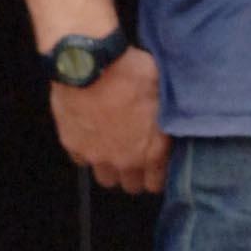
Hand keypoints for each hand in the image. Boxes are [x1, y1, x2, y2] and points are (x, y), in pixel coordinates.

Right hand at [48, 47, 169, 192]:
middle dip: (135, 174)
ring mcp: (97, 156)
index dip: (157, 175)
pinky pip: (82, 160)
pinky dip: (87, 151)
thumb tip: (176, 114)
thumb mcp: (163, 90)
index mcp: (153, 150)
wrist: (90, 65)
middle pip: (131, 185)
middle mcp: (125, 161)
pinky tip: (91, 136)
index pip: (156, 183)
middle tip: (134, 155)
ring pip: (106, 179)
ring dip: (110, 168)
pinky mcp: (73, 146)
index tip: (156, 164)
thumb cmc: (132, 73)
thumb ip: (168, 113)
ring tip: (112, 150)